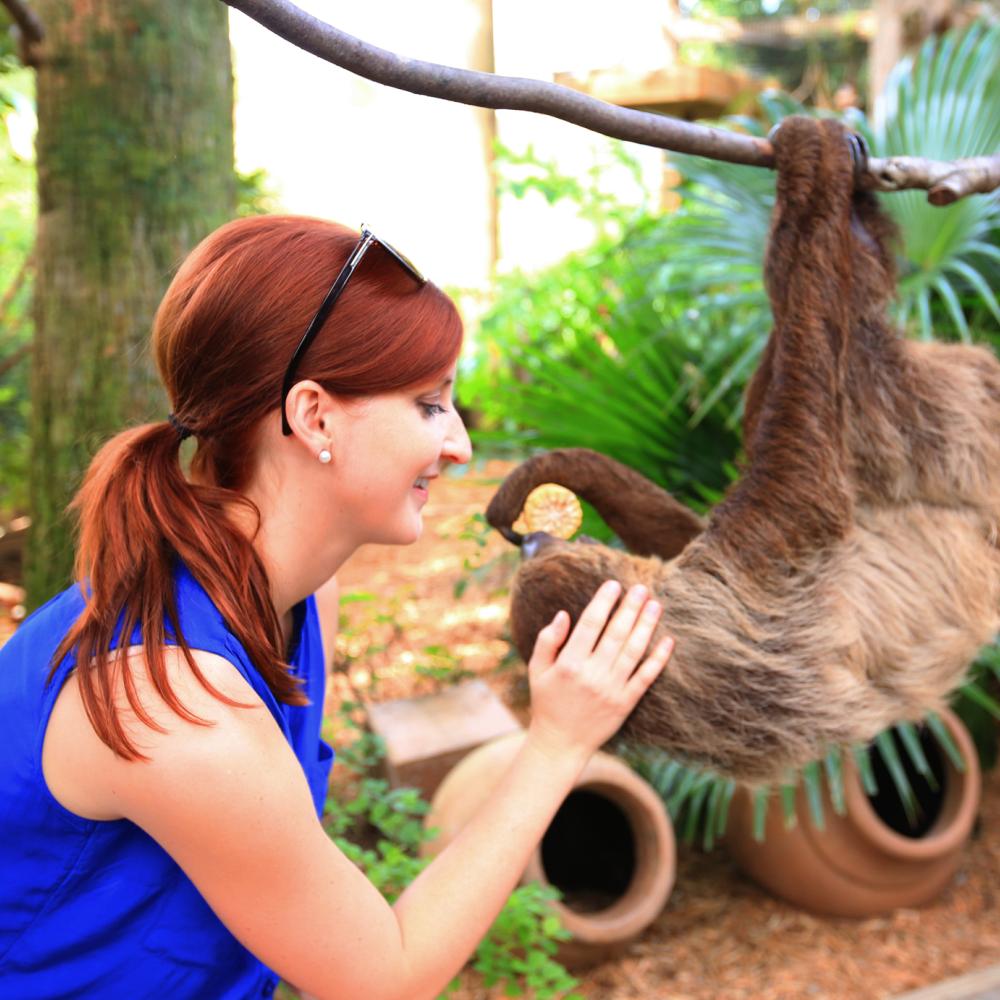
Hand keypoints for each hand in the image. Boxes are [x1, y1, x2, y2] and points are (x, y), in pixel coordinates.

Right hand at [525, 580, 673, 761]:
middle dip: (629, 608)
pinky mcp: (625, 703)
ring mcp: (611, 689)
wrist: (560, 743)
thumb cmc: (547, 702)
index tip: (613, 585)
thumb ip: (548, 641)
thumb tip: (564, 615)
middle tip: (642, 588)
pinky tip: (668, 641)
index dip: (603, 603)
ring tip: (655, 605)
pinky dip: (658, 659)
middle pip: (615, 634)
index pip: (590, 625)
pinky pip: (645, 677)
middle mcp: (592, 674)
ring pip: (633, 651)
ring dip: (646, 626)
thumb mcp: (537, 670)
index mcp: (569, 663)